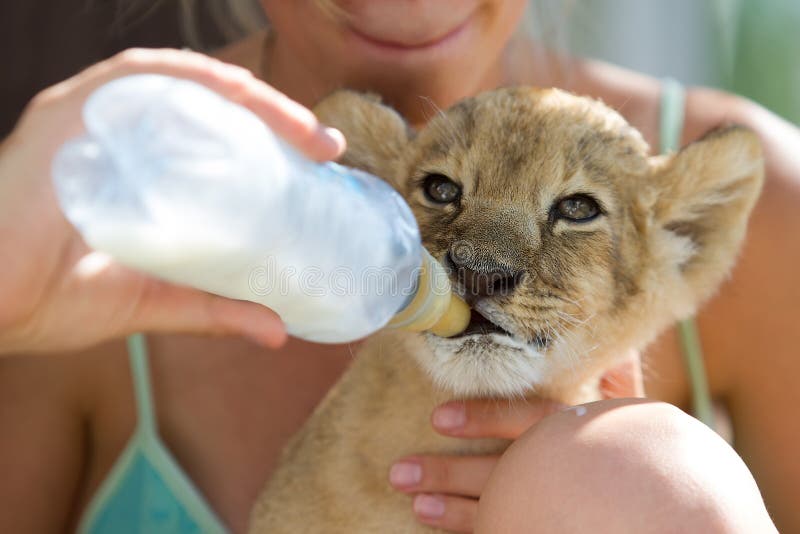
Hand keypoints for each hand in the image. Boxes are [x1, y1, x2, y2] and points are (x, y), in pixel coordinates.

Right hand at [0, 48, 345, 353]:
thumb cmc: (48, 299)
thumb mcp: (152, 301)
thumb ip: (212, 309)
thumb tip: (277, 331)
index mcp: (135, 171)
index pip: (213, 135)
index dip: (271, 138)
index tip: (323, 160)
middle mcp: (116, 136)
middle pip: (207, 105)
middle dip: (274, 116)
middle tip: (324, 148)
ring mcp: (92, 121)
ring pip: (182, 82)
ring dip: (249, 96)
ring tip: (300, 130)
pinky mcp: (67, 116)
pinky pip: (137, 76)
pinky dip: (192, 77)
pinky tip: (237, 94)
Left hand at [389, 351, 644, 531]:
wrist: (684, 503)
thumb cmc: (647, 442)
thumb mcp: (633, 403)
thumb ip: (613, 369)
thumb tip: (604, 331)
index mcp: (593, 431)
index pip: (535, 421)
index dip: (485, 419)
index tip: (437, 419)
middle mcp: (579, 470)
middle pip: (509, 474)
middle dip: (452, 474)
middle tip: (400, 471)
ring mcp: (570, 504)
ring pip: (507, 512)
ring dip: (455, 511)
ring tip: (414, 504)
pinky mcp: (558, 524)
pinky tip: (445, 530)